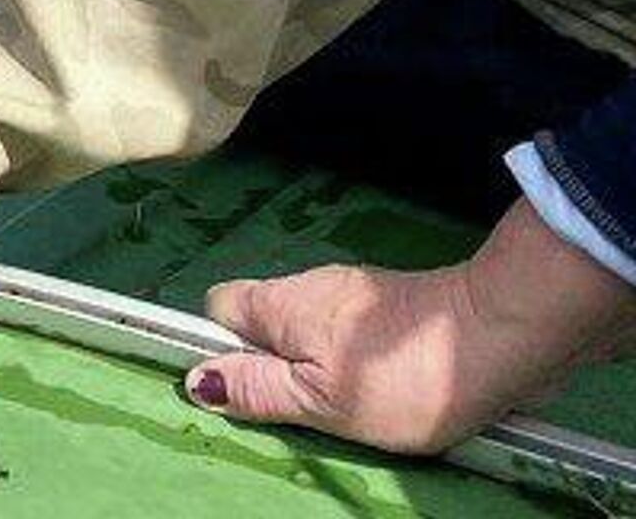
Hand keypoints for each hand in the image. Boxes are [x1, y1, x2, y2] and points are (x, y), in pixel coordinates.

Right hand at [185, 200, 635, 452]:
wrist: (497, 336)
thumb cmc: (403, 376)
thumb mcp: (323, 401)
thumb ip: (260, 389)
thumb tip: (196, 380)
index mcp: (279, 304)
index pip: (217, 308)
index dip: (222, 347)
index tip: (250, 388)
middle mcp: (305, 285)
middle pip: (264, 321)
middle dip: (275, 363)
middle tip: (308, 410)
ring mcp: (348, 289)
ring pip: (307, 327)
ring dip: (316, 363)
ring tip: (351, 405)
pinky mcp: (386, 302)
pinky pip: (346, 329)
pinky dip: (353, 357)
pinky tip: (385, 386)